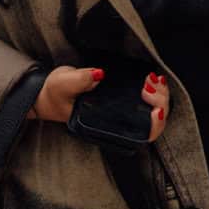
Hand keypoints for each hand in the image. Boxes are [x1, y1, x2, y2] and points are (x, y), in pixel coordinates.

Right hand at [32, 66, 169, 141]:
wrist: (48, 93)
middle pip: (153, 122)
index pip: (140, 134)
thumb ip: (81, 79)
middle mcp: (118, 123)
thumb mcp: (63, 84)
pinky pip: (146, 100)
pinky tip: (152, 77)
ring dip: (160, 95)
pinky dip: (155, 90)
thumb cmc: (54, 94)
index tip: (155, 109)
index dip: (154, 124)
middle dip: (160, 102)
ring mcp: (122, 113)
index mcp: (106, 127)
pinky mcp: (122, 100)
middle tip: (150, 84)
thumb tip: (100, 74)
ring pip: (154, 111)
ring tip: (153, 78)